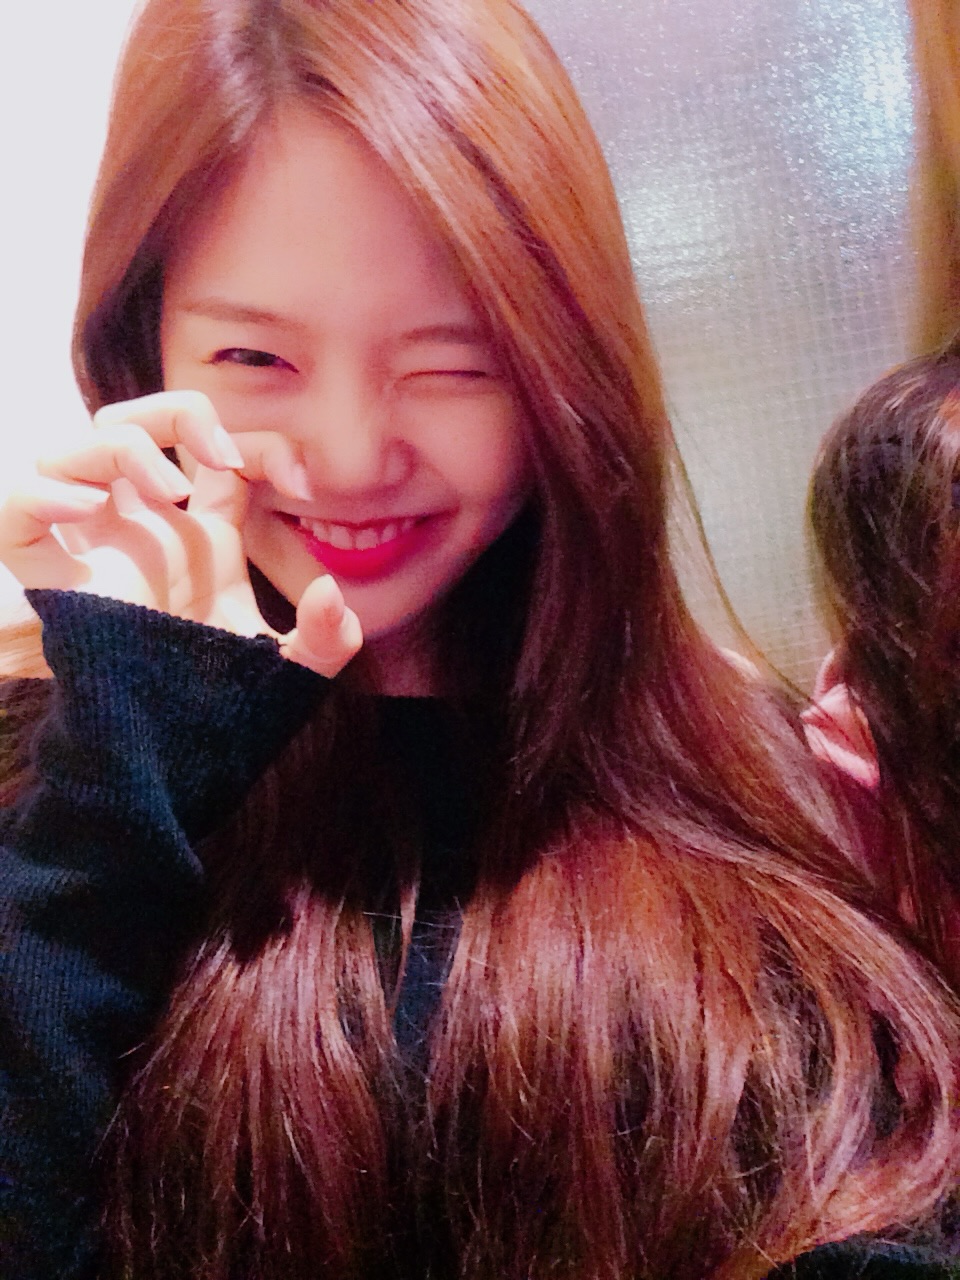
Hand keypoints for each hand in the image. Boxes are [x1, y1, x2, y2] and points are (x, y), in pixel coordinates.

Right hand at [0, 391, 361, 677]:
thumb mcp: (288, 673)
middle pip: (131, 426)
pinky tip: (87, 506)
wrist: (173, 764)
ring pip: (68, 451)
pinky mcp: (51, 581)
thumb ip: (325, 640)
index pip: (219, 457)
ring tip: (171, 492)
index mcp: (202, 540)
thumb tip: (332, 596)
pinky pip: (14, 513)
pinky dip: (39, 494)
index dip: (263, 448)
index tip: (303, 482)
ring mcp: (94, 550)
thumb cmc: (225, 712)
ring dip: (119, 448)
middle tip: (223, 458)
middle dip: (175, 413)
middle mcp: (144, 532)